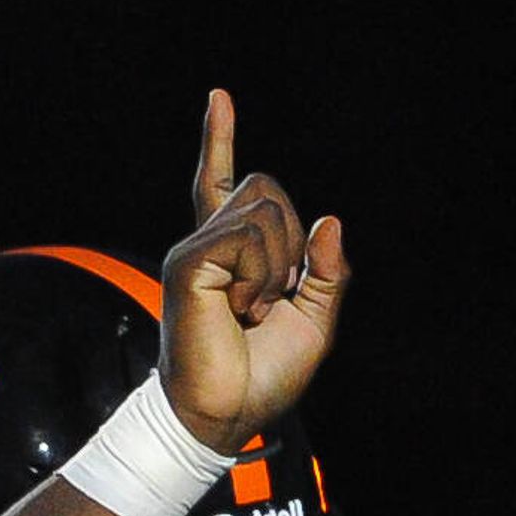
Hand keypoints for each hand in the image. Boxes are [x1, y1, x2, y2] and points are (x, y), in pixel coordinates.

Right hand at [159, 88, 348, 453]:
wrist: (223, 418)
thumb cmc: (260, 378)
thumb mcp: (314, 321)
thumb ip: (327, 273)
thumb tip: (327, 221)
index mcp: (230, 256)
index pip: (222, 185)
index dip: (219, 141)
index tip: (218, 97)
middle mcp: (206, 246)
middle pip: (265, 188)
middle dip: (290, 241)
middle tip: (271, 300)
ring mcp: (194, 252)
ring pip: (264, 210)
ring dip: (278, 265)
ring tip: (252, 311)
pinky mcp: (188, 264)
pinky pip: (248, 237)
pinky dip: (260, 275)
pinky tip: (240, 309)